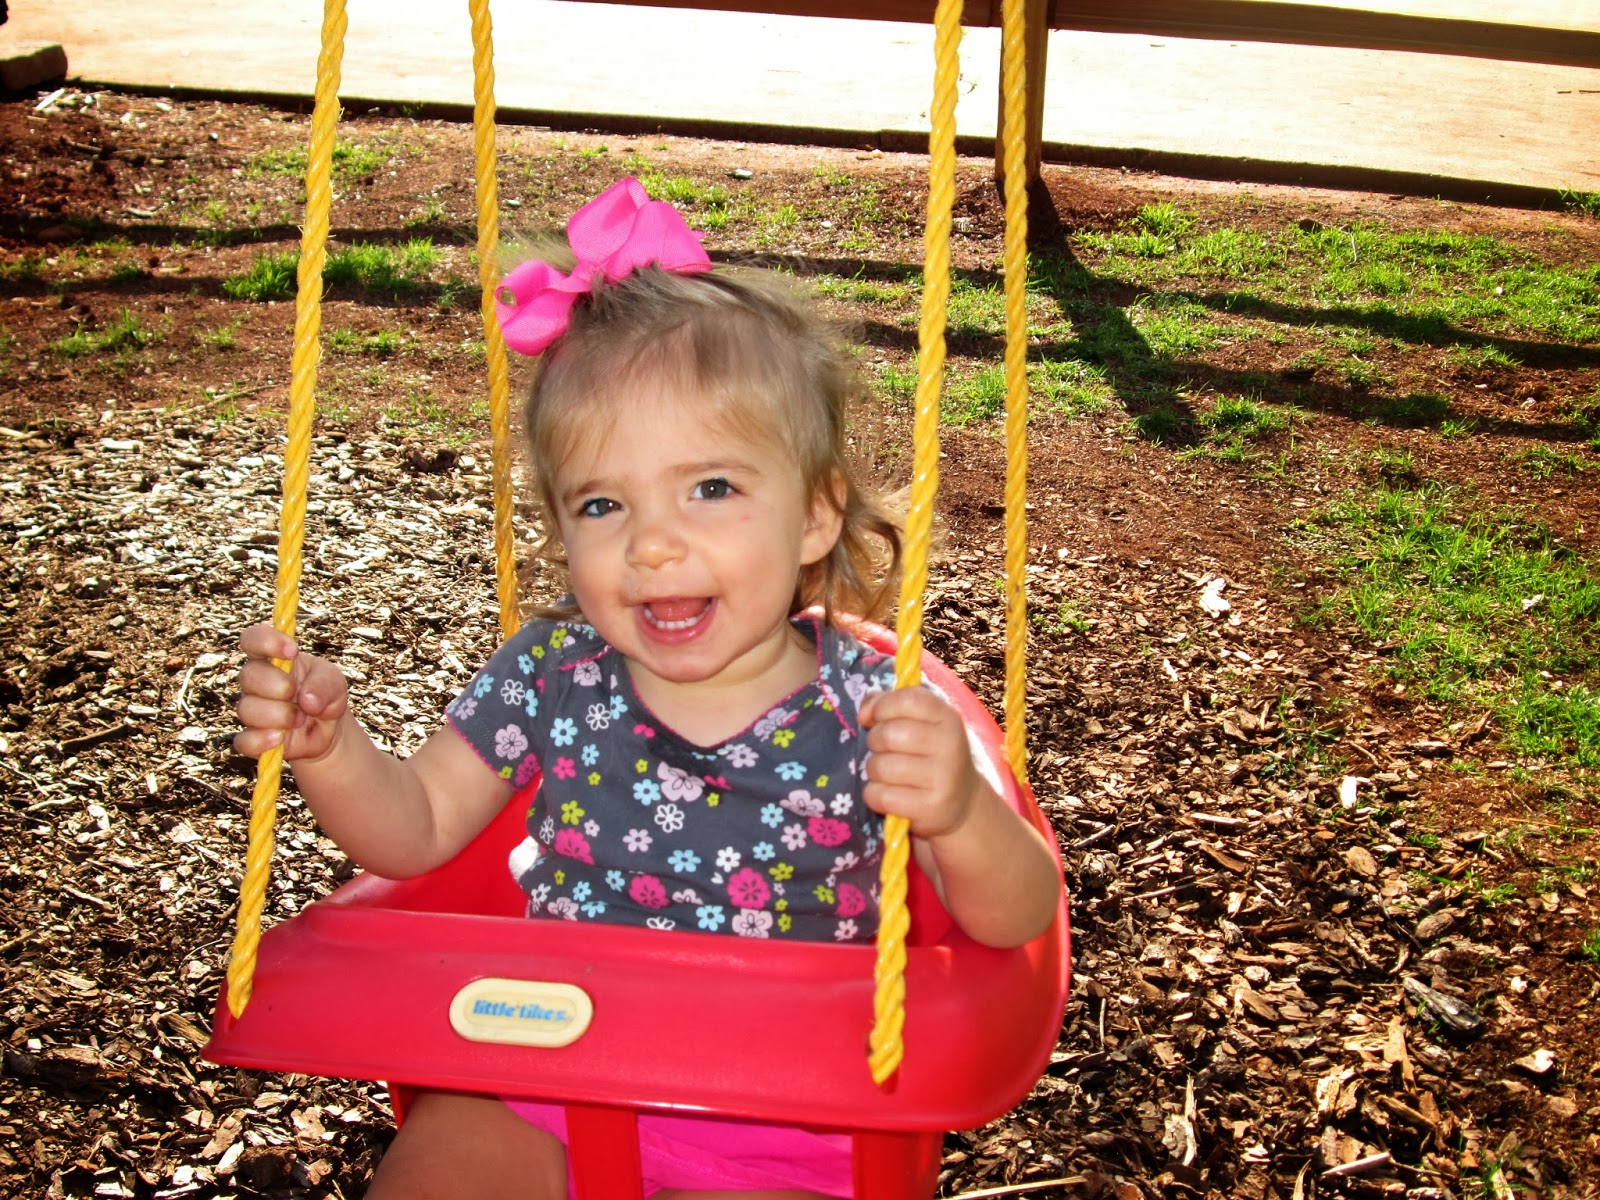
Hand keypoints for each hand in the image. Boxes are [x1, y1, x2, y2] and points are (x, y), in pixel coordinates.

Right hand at [233, 622, 349, 762]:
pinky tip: (280, 739)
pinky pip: (244, 741)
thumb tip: (306, 699)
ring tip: (299, 720)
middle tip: (297, 693)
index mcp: (272, 659)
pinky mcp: (251, 738)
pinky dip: (262, 741)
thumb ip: (324, 683)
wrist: (328, 730)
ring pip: (246, 709)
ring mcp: (252, 710)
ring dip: (279, 715)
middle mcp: (256, 682)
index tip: (292, 651)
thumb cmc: (325, 695)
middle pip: (248, 675)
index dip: (266, 641)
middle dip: (278, 685)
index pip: (253, 639)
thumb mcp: (335, 683)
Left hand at [858, 686, 981, 840]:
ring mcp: (944, 778)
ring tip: (889, 775)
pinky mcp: (932, 807)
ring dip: (874, 771)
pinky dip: (875, 796)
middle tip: (884, 751)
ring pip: (880, 767)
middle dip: (875, 742)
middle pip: (888, 734)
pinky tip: (890, 796)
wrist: (962, 803)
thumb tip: (864, 713)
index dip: (882, 706)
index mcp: (947, 718)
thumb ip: (888, 705)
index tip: (877, 718)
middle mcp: (950, 745)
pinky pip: (881, 796)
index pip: (908, 699)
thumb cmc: (929, 755)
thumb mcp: (919, 723)